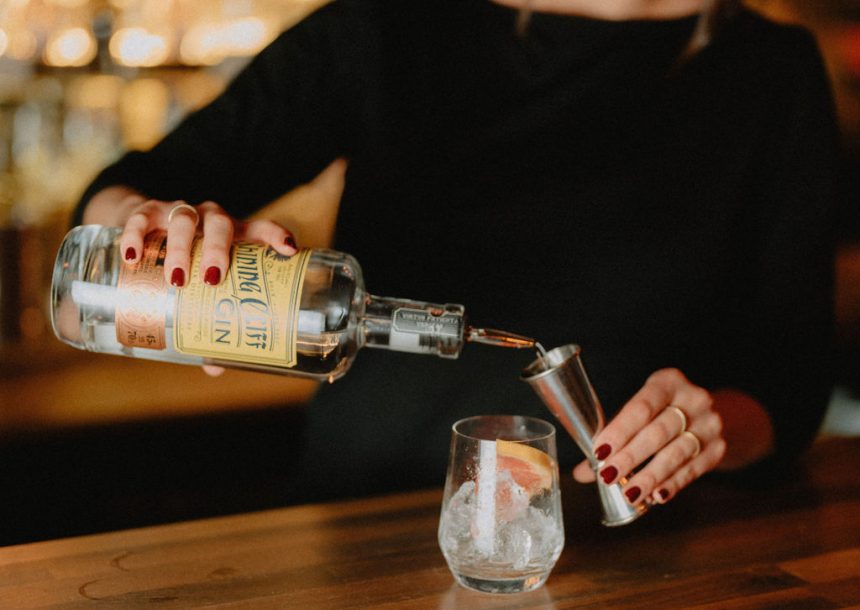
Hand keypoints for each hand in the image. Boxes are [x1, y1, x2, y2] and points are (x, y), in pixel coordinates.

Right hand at [82, 186, 300, 378]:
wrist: (142, 224)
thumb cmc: (185, 261)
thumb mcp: (198, 285)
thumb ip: (208, 319)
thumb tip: (215, 367)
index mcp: (234, 235)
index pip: (260, 229)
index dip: (276, 236)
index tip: (289, 250)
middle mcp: (211, 219)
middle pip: (220, 225)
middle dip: (218, 251)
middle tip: (211, 280)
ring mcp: (180, 212)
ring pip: (184, 221)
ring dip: (180, 249)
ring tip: (175, 279)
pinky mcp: (147, 211)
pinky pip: (141, 218)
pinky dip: (136, 237)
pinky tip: (133, 258)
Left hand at [572, 368, 726, 504]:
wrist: (720, 414)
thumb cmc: (666, 412)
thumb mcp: (643, 412)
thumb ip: (614, 438)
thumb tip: (581, 473)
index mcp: (668, 382)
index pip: (641, 408)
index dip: (619, 431)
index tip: (599, 451)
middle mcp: (693, 399)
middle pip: (657, 432)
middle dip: (630, 456)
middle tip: (608, 475)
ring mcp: (710, 424)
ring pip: (676, 453)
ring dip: (650, 476)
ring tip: (629, 492)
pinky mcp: (718, 448)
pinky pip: (692, 470)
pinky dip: (672, 484)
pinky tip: (656, 496)